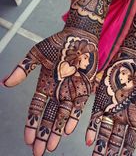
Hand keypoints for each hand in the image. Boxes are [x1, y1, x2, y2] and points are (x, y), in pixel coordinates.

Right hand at [2, 27, 97, 155]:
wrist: (79, 36)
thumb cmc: (58, 42)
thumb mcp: (36, 54)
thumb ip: (23, 68)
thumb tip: (5, 82)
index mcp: (45, 85)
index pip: (35, 108)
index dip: (31, 123)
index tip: (27, 138)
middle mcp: (57, 91)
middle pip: (48, 117)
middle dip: (42, 134)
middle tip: (38, 151)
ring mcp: (70, 90)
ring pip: (62, 115)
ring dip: (56, 131)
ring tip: (50, 146)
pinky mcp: (84, 87)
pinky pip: (79, 106)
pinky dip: (73, 117)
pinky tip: (68, 129)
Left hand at [86, 48, 135, 155]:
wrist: (135, 56)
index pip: (132, 140)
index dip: (127, 153)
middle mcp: (124, 115)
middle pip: (117, 140)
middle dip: (111, 154)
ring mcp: (112, 107)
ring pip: (105, 132)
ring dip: (100, 146)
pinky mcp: (102, 98)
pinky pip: (96, 117)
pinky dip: (93, 128)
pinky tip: (89, 140)